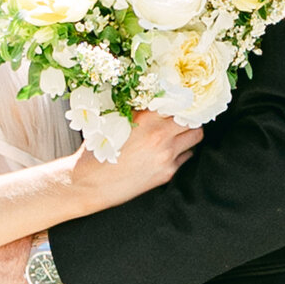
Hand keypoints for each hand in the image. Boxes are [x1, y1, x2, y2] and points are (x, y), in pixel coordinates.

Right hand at [73, 110, 202, 211]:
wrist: (90, 183)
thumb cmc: (97, 152)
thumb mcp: (113, 122)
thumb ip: (137, 111)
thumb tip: (153, 100)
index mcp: (145, 118)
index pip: (178, 102)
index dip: (182, 101)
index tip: (182, 101)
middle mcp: (159, 135)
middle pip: (193, 119)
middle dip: (190, 117)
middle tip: (184, 116)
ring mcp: (166, 155)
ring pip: (195, 137)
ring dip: (189, 133)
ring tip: (178, 133)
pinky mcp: (167, 172)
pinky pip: (185, 157)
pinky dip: (181, 152)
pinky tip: (167, 152)